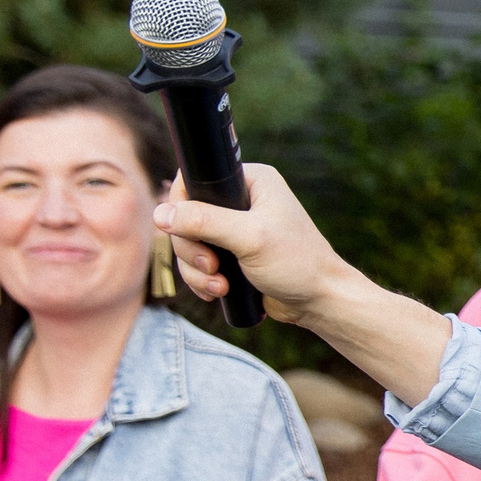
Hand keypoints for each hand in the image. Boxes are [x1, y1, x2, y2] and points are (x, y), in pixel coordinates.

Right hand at [156, 166, 451, 405]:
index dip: (181, 205)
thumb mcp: (249, 238)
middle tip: (210, 265)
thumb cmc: (297, 264)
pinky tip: (218, 292)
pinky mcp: (231, 254)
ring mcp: (234, 229)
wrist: (319, 301)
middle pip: (184, 216)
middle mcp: (240, 200)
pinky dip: (202, 279)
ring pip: (188, 243)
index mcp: (250, 181)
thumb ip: (204, 222)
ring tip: (218, 286)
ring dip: (195, 269)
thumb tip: (160, 214)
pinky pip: (197, 262)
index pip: (195, 179)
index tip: (186, 231)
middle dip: (190, 247)